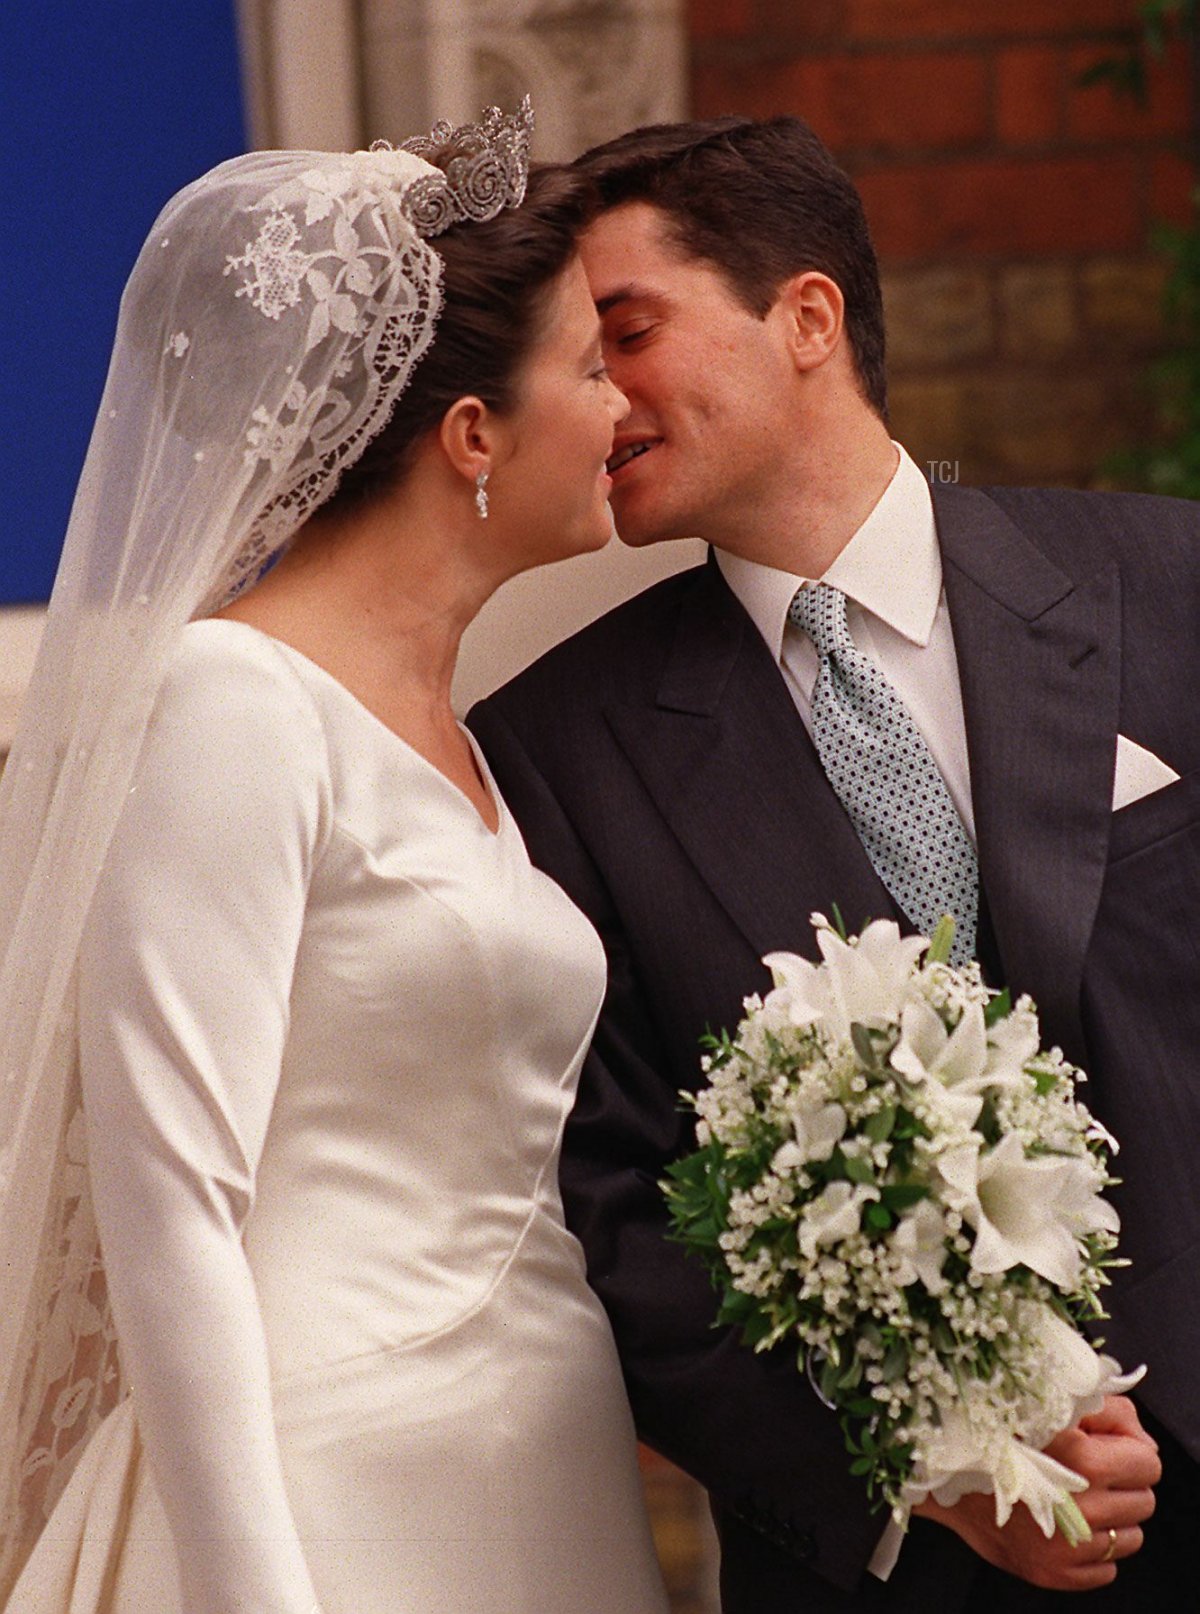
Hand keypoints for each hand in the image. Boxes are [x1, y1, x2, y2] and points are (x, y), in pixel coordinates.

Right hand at [912, 1397, 1161, 1590]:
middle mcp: (1079, 1508)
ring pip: (1130, 1537)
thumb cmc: (997, 1428)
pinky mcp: (1056, 1574)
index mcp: (1082, 1461)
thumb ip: (1109, 1410)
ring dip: (1111, 1518)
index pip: (1147, 1463)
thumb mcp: (1052, 1401)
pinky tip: (1064, 1523)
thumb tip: (1142, 1440)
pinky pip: (1107, 1570)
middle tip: (1088, 1470)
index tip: (1103, 1443)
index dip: (1129, 1448)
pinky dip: (1092, 1549)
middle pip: (1144, 1501)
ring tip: (1074, 1496)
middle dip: (1122, 1483)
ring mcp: (1067, 1547)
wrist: (942, 1473)